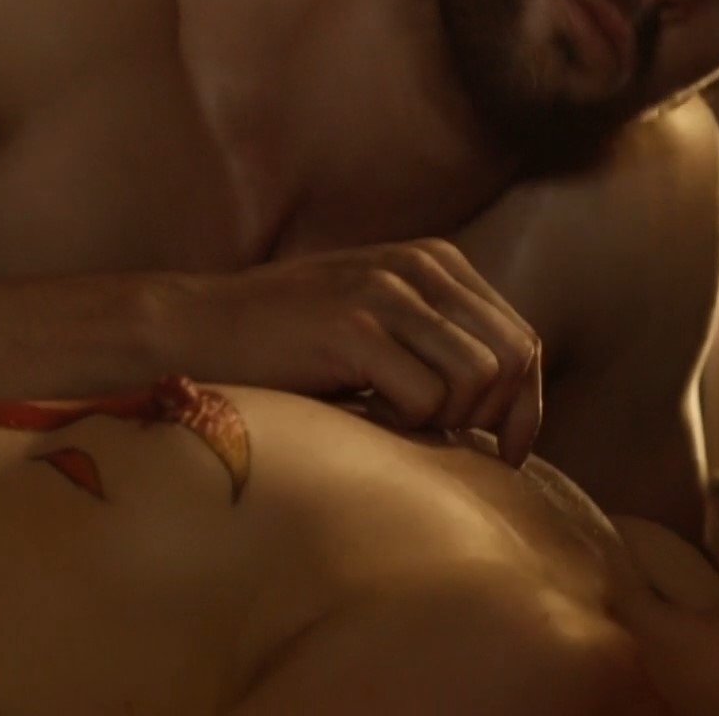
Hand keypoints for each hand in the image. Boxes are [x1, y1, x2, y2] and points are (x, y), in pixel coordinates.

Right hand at [194, 239, 543, 464]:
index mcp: (435, 264)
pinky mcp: (354, 326)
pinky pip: (427, 396)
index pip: (520, 339)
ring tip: (394, 422)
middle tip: (454, 447)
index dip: (526, 404)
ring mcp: (387, 292)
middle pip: (512, 357)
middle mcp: (420, 268)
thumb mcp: (379, 328)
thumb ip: (438, 346)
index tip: (512, 453)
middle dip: (497, 417)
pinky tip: (365, 418)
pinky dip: (407, 424)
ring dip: (447, 420)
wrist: (192, 331)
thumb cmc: (287, 347)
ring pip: (478, 377)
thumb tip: (509, 415)